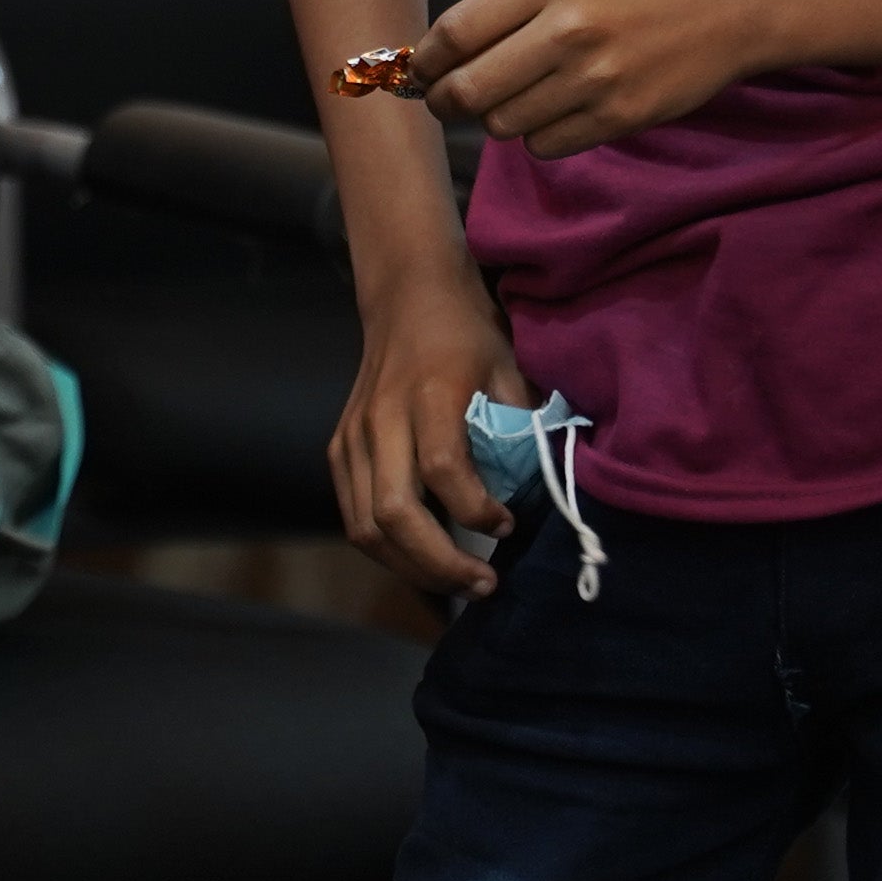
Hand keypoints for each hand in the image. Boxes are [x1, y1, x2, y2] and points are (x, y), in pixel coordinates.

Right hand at [329, 278, 535, 599]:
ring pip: (365, 527)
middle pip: (394, 513)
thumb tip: (541, 495)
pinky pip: (354, 518)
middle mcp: (382, 418)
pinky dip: (388, 550)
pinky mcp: (339, 449)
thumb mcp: (509, 367)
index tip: (511, 523)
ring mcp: (353, 436)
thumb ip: (522, 430)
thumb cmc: (467, 333)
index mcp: (430, 393)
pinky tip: (425, 559)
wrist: (408, 296)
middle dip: (441, 564)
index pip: (443, 469)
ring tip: (460, 584)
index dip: (477, 509)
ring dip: (413, 569)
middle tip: (487, 584)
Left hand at [410, 0, 797, 160]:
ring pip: (505, 124)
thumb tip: (448, 51)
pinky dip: (541, 136)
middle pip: (469, 90)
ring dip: (500, 119)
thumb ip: (514, 3)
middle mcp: (564, 29)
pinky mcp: (619, 116)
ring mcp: (593, 78)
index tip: (423, 71)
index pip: (455, 32)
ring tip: (520, 99)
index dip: (427, 61)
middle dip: (447, 102)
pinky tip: (559, 112)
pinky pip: (547, 145)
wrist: (732, 4)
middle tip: (450, 102)